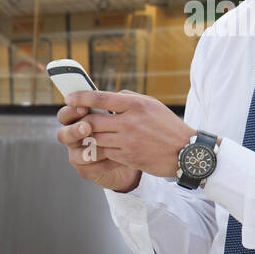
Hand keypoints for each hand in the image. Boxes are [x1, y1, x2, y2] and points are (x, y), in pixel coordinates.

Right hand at [56, 100, 141, 192]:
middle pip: (63, 135)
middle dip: (74, 131)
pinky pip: (89, 168)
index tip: (83, 108)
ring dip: (94, 149)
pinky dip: (105, 163)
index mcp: (77, 120)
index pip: (65, 114)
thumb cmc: (127, 130)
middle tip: (86, 128)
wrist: (136, 155)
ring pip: (77, 153)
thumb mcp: (122, 114)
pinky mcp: (85, 170)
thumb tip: (115, 96)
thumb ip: (114, 105)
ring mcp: (77, 154)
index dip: (71, 111)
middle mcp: (73, 138)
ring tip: (113, 145)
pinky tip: (118, 159)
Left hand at [63, 89, 194, 177]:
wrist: (186, 153)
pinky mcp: (127, 157)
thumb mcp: (152, 105)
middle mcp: (129, 122)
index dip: (80, 97)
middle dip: (80, 122)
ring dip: (87, 137)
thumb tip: (108, 96)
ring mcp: (127, 141)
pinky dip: (98, 150)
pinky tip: (98, 148)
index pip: (100, 98)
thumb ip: (129, 98)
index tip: (68, 98)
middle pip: (91, 121)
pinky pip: (104, 152)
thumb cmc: (167, 126)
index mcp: (135, 105)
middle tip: (76, 122)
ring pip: (94, 138)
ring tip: (85, 135)